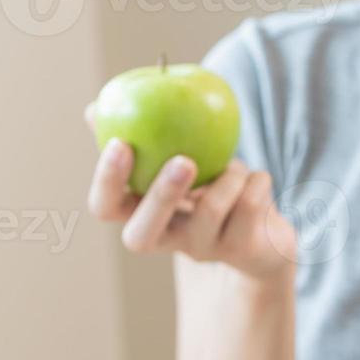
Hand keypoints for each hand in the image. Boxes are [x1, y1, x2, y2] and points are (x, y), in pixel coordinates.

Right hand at [85, 106, 296, 278]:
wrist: (264, 238)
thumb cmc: (212, 187)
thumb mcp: (176, 160)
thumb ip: (141, 136)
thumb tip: (94, 108)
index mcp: (140, 215)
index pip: (106, 209)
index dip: (107, 181)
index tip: (121, 142)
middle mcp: (167, 240)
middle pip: (140, 236)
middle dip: (161, 196)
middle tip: (184, 160)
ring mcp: (203, 251)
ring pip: (211, 209)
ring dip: (229, 174)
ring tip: (237, 166)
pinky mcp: (242, 251)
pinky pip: (250, 205)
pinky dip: (258, 180)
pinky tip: (258, 179)